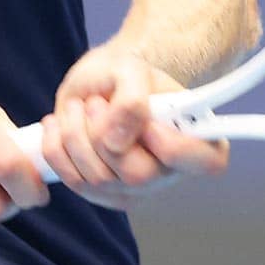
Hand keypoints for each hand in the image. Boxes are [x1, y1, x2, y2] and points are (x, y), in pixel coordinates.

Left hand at [40, 45, 228, 209]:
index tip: (148, 121)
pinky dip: (58, 147)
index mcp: (197, 137)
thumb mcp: (130, 68)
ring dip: (76, 133)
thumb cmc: (123, 76)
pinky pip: (73, 181)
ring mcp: (137, 189)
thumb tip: (117, 141)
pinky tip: (62, 125)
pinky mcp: (104, 195)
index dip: (174, 146)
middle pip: (138, 175)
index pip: (207, 161)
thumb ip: (132, 99)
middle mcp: (172, 171)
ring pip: (99, 179)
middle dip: (104, 133)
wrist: (99, 84)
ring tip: (81, 106)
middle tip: (97, 102)